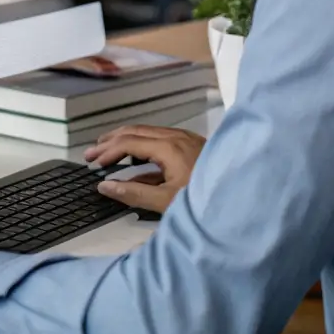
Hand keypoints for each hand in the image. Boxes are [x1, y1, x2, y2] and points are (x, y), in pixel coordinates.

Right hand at [84, 126, 206, 214]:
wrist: (243, 198)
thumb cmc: (205, 202)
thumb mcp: (166, 202)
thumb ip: (134, 193)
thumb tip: (105, 186)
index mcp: (168, 147)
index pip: (128, 142)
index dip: (107, 151)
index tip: (91, 163)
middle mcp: (176, 136)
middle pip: (135, 131)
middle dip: (111, 141)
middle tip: (91, 153)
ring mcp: (185, 139)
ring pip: (147, 133)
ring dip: (125, 141)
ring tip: (107, 151)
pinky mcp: (192, 146)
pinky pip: (159, 139)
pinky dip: (141, 146)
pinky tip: (135, 162)